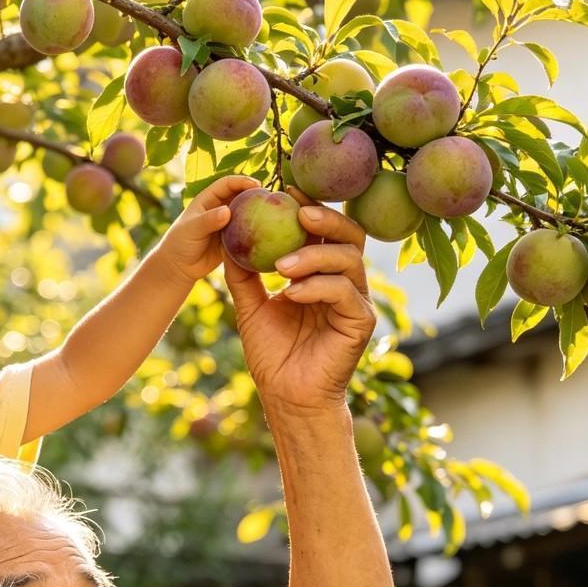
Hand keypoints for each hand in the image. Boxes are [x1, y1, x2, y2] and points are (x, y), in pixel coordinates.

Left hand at [153, 174, 261, 285]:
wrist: (179, 267)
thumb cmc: (180, 244)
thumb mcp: (192, 230)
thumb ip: (208, 220)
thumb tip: (227, 211)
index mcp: (208, 199)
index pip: (227, 183)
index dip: (242, 181)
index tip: (257, 185)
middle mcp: (219, 208)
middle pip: (241, 196)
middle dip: (256, 195)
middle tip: (271, 199)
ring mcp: (226, 224)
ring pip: (246, 214)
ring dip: (258, 213)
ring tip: (274, 215)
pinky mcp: (231, 239)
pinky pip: (246, 232)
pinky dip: (256, 231)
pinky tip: (268, 234)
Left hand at [223, 189, 374, 412]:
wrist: (285, 396)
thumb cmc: (272, 354)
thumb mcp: (250, 308)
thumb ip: (244, 275)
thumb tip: (227, 238)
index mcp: (322, 275)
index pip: (324, 232)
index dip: (309, 207)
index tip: (285, 190)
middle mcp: (344, 283)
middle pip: (348, 236)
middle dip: (324, 219)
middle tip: (297, 211)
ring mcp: (356, 301)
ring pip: (348, 260)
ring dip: (314, 256)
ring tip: (282, 266)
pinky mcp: (360, 321)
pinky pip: (344, 292)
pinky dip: (317, 287)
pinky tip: (291, 293)